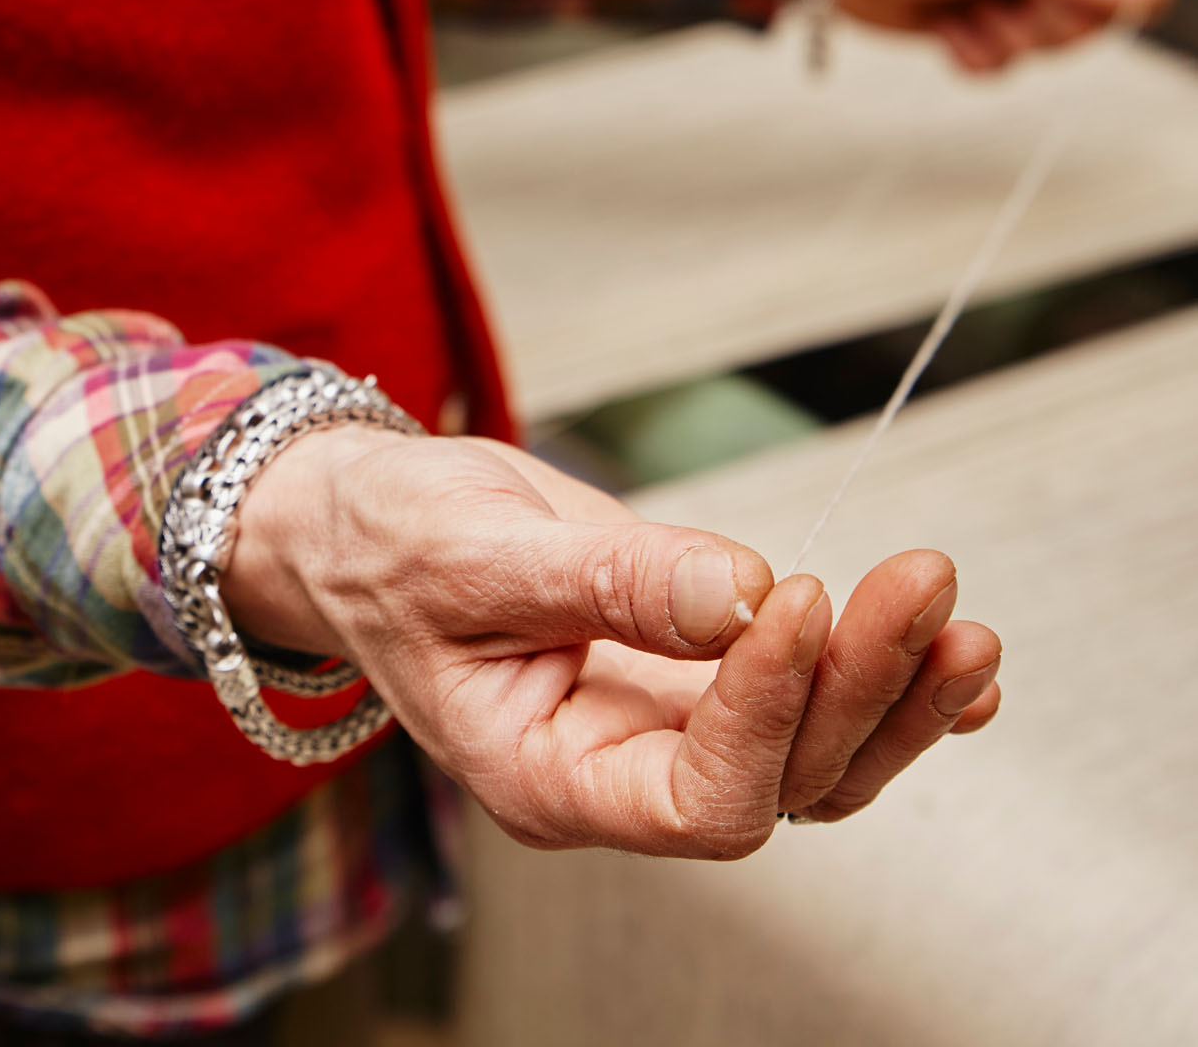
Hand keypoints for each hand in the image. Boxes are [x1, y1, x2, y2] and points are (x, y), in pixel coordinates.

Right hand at [223, 430, 1000, 855]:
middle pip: (779, 778)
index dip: (764, 710)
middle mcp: (618, 774)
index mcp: (546, 776)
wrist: (366, 526)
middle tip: (919, 582)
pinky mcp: (691, 675)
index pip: (695, 798)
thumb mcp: (471, 552)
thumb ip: (603, 582)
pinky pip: (804, 708)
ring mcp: (661, 729)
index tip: (796, 595)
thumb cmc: (389, 545)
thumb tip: (739, 592)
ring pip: (812, 757)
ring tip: (958, 623)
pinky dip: (883, 685)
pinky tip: (952, 666)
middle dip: (858, 683)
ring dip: (893, 691)